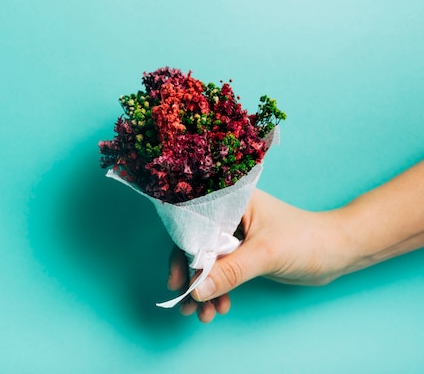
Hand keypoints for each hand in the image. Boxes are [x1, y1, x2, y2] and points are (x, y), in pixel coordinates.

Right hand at [168, 189, 355, 322]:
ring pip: (207, 263)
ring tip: (204, 315)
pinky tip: (221, 307)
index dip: (182, 253)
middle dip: (192, 279)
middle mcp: (229, 215)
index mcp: (231, 201)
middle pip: (197, 247)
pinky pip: (221, 272)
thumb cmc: (307, 240)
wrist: (339, 251)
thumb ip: (230, 272)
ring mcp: (235, 235)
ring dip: (204, 290)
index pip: (195, 226)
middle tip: (188, 305)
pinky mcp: (243, 253)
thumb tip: (196, 290)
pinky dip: (218, 290)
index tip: (177, 282)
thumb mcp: (265, 254)